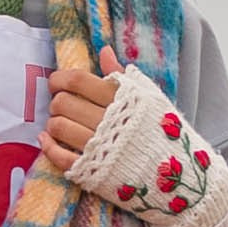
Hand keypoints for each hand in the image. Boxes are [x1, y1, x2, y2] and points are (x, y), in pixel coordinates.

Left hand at [47, 57, 227, 226]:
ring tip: (60, 123)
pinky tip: (47, 140)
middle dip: (57, 102)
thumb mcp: (149, 97)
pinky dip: (48, 146)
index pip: (77, 80)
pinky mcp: (92, 172)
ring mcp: (99, 148)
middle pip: (63, 103)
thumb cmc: (164, 133)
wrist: (180, 176)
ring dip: (53, 123)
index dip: (60, 79)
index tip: (57, 83)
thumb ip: (123, 74)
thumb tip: (103, 50)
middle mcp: (107, 121)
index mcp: (121, 99)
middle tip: (63, 105)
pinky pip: (59, 156)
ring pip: (58, 127)